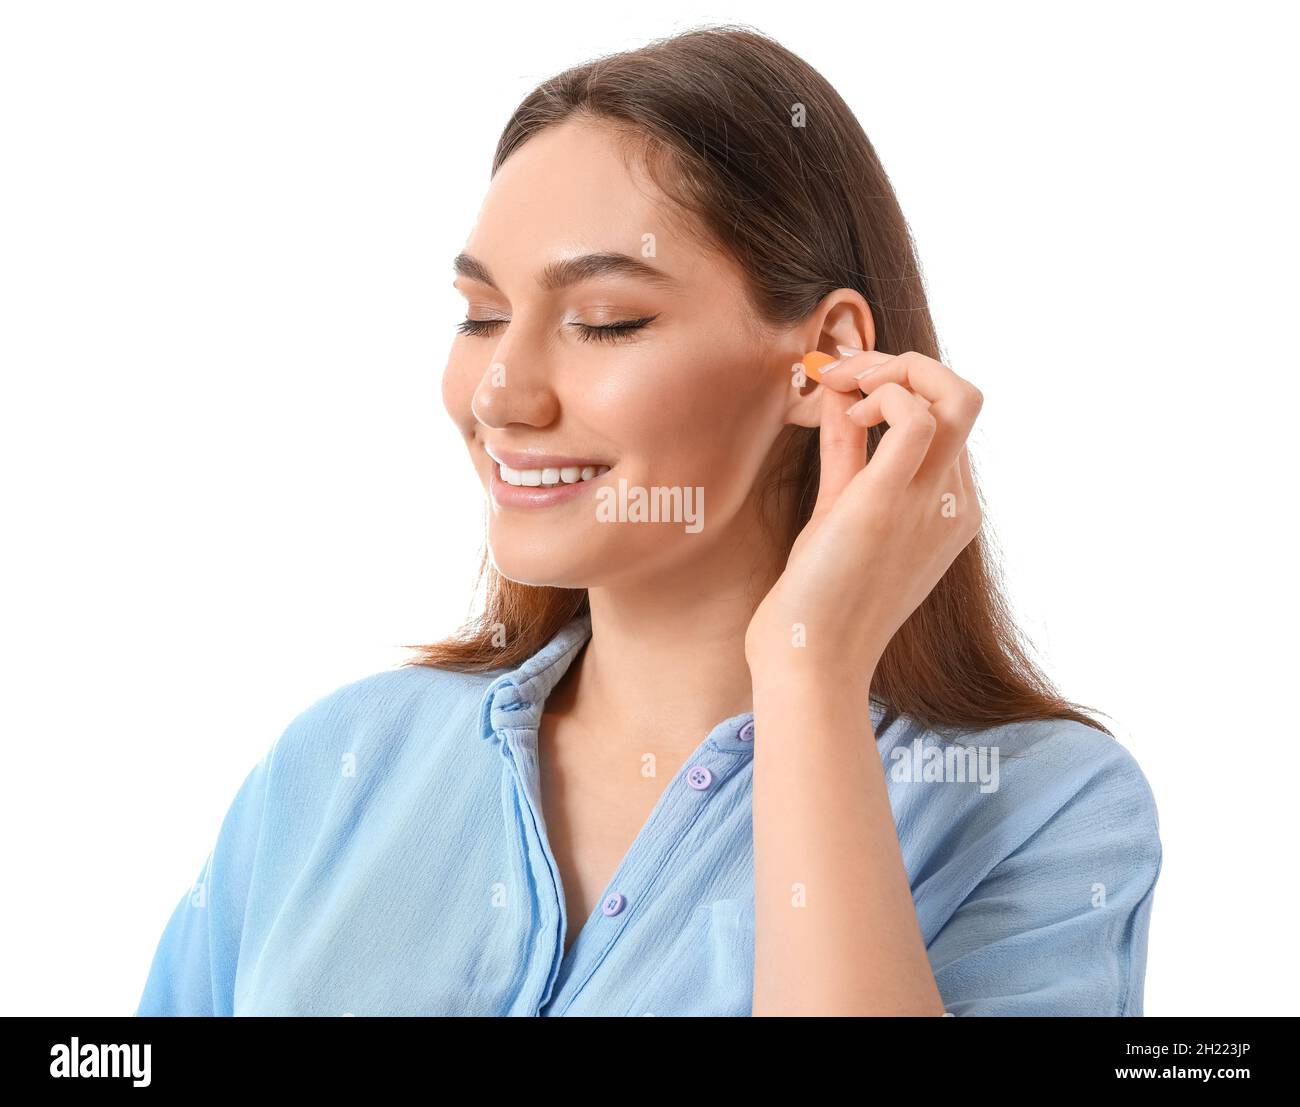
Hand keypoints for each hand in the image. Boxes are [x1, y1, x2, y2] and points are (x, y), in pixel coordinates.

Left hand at [744, 349, 983, 677]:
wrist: (810, 660)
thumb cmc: (821, 598)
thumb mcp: (841, 510)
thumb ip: (849, 454)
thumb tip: (842, 398)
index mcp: (949, 509)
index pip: (949, 421)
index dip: (900, 386)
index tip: (846, 386)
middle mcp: (953, 504)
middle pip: (965, 398)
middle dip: (906, 366)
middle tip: (848, 375)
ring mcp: (930, 504)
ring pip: (956, 396)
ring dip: (893, 370)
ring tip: (845, 387)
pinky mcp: (890, 503)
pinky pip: (915, 417)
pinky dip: (882, 394)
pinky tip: (846, 415)